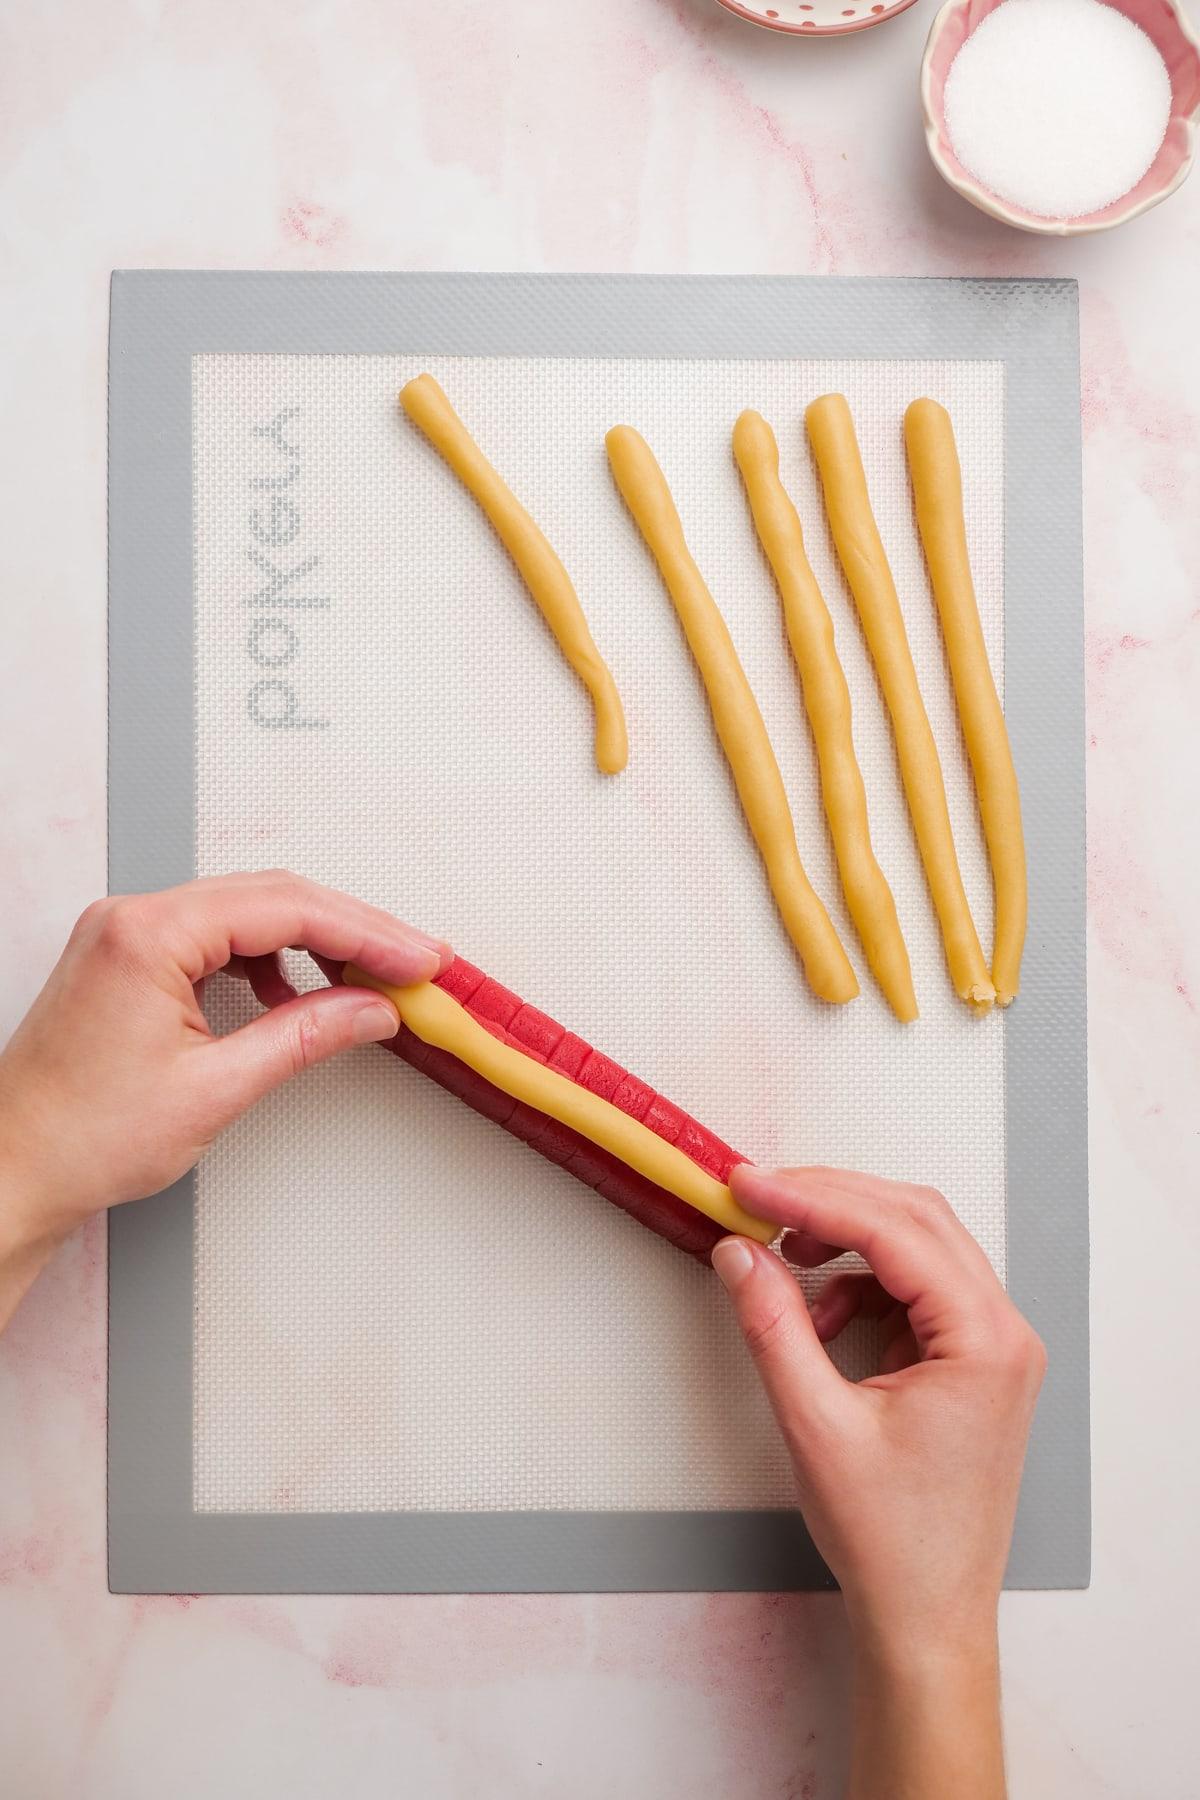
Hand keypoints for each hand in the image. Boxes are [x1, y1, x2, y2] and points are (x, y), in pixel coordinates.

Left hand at [0, 872, 448, 1324]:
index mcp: (148, 936)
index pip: (287, 909)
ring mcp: (127, 935)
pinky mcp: (128, 958)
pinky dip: (268, 958)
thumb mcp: (215, 1090)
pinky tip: (295, 994)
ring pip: (248, 912)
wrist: (13, 1170)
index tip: (416, 958)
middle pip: (273, 898)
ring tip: (367, 981)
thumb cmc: (79, 1137)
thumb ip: (303, 1037)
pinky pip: (216, 935)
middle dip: (352, 931)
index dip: (367, 933)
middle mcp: (133, 920)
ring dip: (314, 942)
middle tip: (412, 963)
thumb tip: (369, 1011)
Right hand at [717, 1164, 1045, 1798]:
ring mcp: (992, 1345)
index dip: (814, 1197)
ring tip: (784, 1263)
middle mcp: (1002, 1333)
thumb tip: (741, 1254)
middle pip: (914, 1219)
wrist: (927, 1618)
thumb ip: (773, 1326)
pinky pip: (915, 1287)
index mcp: (985, 1342)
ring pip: (916, 1245)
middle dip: (830, 1202)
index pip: (895, 1230)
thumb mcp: (816, 1426)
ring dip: (845, 1240)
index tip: (751, 1186)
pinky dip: (861, 1282)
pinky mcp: (970, 1360)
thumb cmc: (893, 1541)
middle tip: (757, 1199)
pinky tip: (822, 1315)